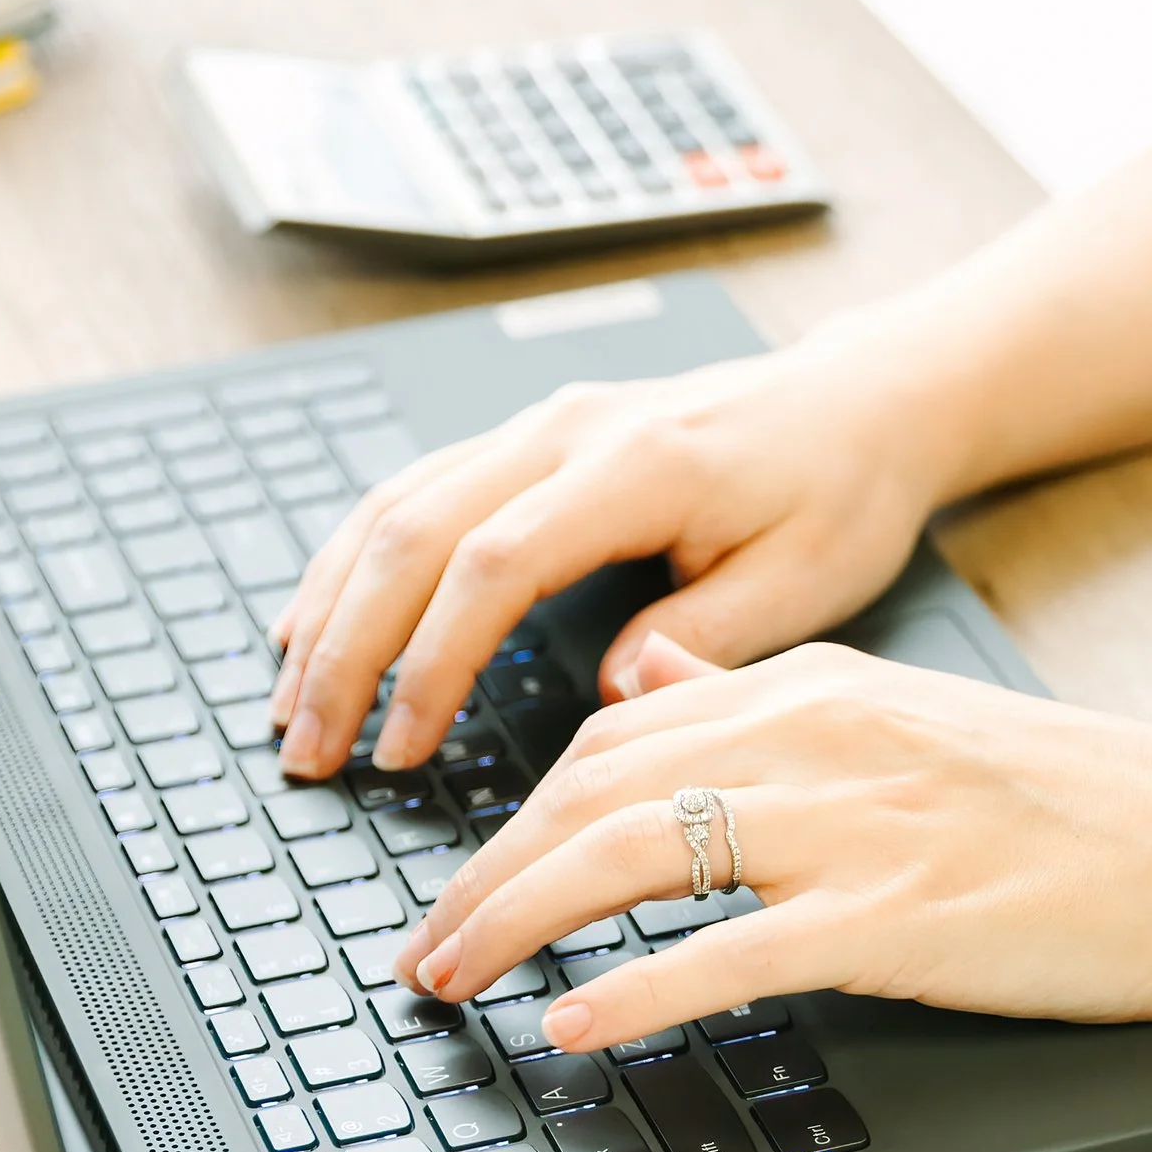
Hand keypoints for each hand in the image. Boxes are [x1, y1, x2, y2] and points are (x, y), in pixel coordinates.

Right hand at [269, 323, 950, 780]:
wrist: (861, 401)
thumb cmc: (842, 489)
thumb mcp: (803, 582)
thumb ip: (697, 640)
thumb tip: (605, 700)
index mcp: (636, 465)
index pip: (491, 564)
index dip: (430, 662)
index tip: (401, 750)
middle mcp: (567, 430)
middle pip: (412, 533)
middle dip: (346, 650)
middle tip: (308, 750)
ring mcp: (540, 425)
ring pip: (394, 505)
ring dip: (330, 607)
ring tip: (290, 705)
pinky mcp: (531, 437)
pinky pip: (415, 492)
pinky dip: (355, 562)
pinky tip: (318, 623)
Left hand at [393, 634, 1151, 1051]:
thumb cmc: (1085, 806)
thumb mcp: (910, 721)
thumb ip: (773, 703)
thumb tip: (660, 684)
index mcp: (817, 687)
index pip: (616, 734)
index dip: (520, 810)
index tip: (470, 875)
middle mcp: (820, 738)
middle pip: (592, 789)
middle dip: (483, 872)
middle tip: (422, 946)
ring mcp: (856, 826)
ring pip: (629, 855)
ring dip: (515, 922)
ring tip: (450, 982)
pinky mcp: (899, 917)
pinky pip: (727, 952)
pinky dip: (629, 991)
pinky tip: (570, 1027)